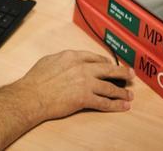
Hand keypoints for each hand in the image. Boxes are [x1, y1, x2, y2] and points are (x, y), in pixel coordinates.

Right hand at [10, 50, 132, 120]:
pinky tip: (122, 106)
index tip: (110, 64)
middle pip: (108, 69)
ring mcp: (85, 83)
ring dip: (121, 92)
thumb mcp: (49, 61)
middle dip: (121, 72)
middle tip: (130, 74)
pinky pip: (104, 102)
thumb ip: (62, 59)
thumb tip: (66, 62)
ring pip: (109, 87)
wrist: (32, 95)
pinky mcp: (85, 98)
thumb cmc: (36, 80)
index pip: (95, 58)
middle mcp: (82, 68)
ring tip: (129, 94)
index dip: (105, 62)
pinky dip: (115, 105)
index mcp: (73, 57)